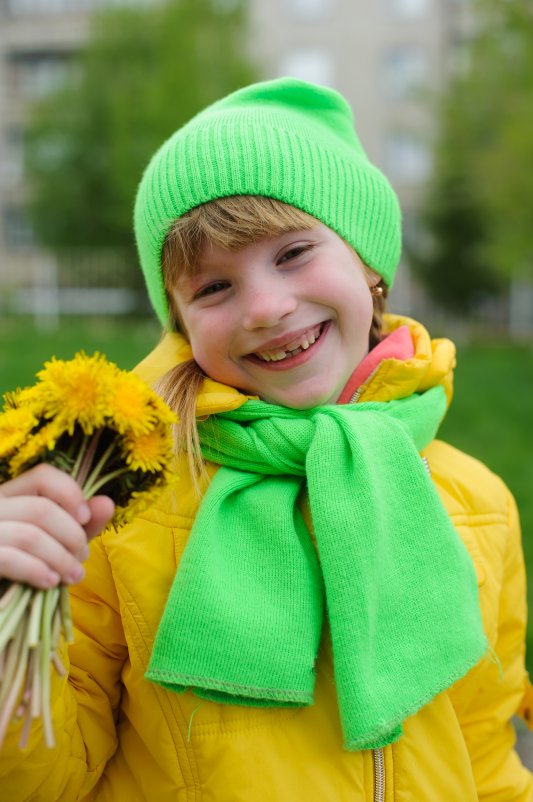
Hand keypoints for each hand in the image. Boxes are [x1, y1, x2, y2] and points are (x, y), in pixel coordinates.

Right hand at [0, 464, 114, 588]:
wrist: (4, 596)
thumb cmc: (30, 562)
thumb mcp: (60, 539)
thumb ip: (83, 523)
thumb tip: (107, 504)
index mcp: (11, 495)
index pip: (42, 476)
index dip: (70, 493)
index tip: (85, 519)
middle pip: (41, 509)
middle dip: (72, 536)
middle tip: (82, 557)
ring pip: (30, 536)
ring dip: (61, 559)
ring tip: (74, 575)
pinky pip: (10, 559)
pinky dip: (37, 571)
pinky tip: (50, 582)